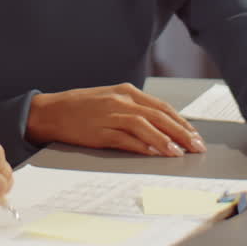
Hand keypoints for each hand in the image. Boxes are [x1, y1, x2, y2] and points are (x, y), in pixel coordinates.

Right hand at [26, 83, 206, 156]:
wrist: (50, 111)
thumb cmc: (81, 107)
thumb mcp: (110, 99)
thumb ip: (134, 108)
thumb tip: (160, 124)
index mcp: (126, 91)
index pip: (161, 107)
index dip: (180, 122)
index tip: (194, 135)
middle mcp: (121, 101)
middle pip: (158, 116)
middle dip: (181, 132)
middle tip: (196, 147)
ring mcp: (110, 116)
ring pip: (145, 126)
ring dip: (165, 140)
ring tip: (179, 153)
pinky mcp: (100, 132)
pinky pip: (125, 140)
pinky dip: (142, 147)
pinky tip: (154, 154)